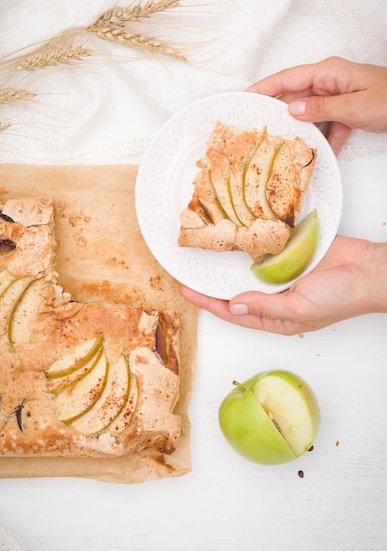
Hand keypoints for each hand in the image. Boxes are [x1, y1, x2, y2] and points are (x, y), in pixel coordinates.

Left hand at [180, 236, 386, 334]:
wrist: (369, 270)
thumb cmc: (341, 297)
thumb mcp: (299, 309)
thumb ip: (265, 307)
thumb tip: (232, 304)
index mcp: (276, 317)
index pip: (233, 312)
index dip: (207, 302)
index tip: (186, 291)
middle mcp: (275, 296)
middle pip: (235, 291)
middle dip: (212, 284)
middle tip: (188, 271)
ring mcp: (282, 274)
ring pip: (247, 270)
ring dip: (228, 264)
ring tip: (204, 253)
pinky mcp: (291, 254)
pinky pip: (265, 251)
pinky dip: (250, 246)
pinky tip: (234, 236)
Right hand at [246, 57, 386, 154]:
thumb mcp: (354, 106)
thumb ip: (321, 108)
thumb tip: (291, 109)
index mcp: (328, 72)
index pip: (287, 78)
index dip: (263, 88)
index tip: (243, 98)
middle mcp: (330, 82)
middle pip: (295, 98)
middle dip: (277, 114)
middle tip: (255, 130)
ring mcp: (338, 97)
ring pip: (311, 116)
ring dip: (301, 132)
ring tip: (283, 148)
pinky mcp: (348, 112)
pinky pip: (329, 127)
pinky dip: (326, 141)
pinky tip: (321, 157)